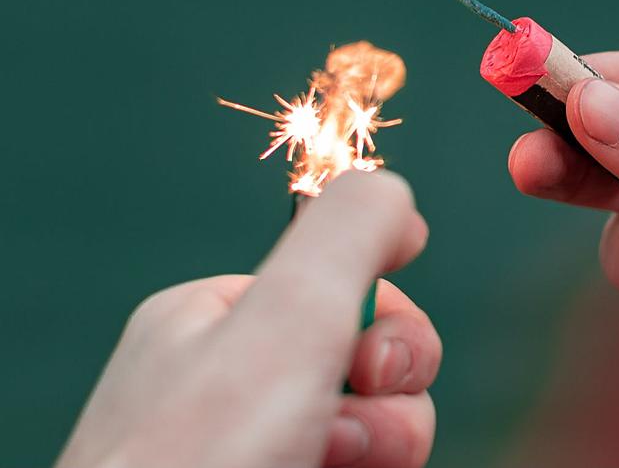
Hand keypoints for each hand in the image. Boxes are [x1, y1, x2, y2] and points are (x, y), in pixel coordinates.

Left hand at [56, 171, 440, 467]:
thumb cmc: (204, 458)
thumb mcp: (289, 313)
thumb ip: (351, 230)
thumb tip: (396, 195)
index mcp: (215, 320)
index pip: (345, 290)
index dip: (387, 326)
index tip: (376, 365)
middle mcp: (230, 385)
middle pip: (370, 364)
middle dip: (389, 401)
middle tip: (345, 429)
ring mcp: (254, 450)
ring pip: (376, 430)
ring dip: (381, 450)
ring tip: (328, 467)